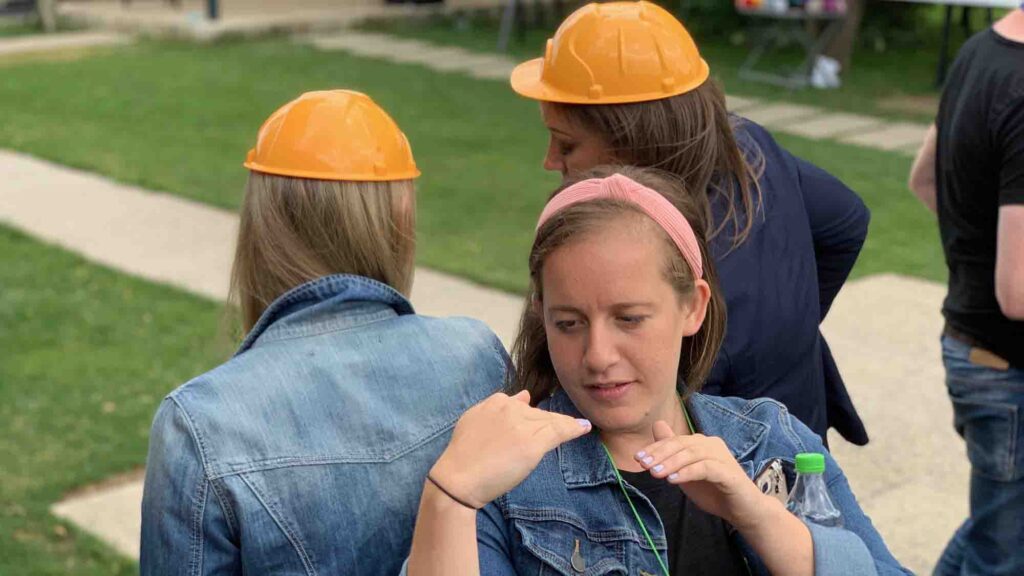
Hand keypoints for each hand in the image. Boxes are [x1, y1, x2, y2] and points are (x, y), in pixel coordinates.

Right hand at [430, 390, 591, 507]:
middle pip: (538, 414)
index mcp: (495, 402)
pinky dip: (574, 429)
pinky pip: (559, 432)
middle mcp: (511, 408)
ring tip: (579, 427)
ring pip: (551, 422)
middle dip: (549, 422)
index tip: (538, 425)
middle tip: (562, 429)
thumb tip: (523, 396)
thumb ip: (496, 408)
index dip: (532, 417)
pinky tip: (584, 428)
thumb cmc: (463, 457)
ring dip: (565, 425)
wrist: (458, 477)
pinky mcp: (532, 443)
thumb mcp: (474, 421)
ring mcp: (523, 425)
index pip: (522, 405)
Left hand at [635, 421, 771, 530]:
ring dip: (671, 463)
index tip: (638, 458)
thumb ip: (673, 453)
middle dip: (659, 453)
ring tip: (655, 474)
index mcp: (701, 443)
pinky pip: (705, 468)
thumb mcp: (686, 471)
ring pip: (692, 453)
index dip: (655, 448)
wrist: (743, 510)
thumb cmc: (714, 491)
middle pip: (681, 444)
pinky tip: (673, 479)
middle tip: (644, 464)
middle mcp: (712, 445)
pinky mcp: (729, 473)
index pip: (674, 440)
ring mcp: (722, 457)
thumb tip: (657, 427)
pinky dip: (687, 472)